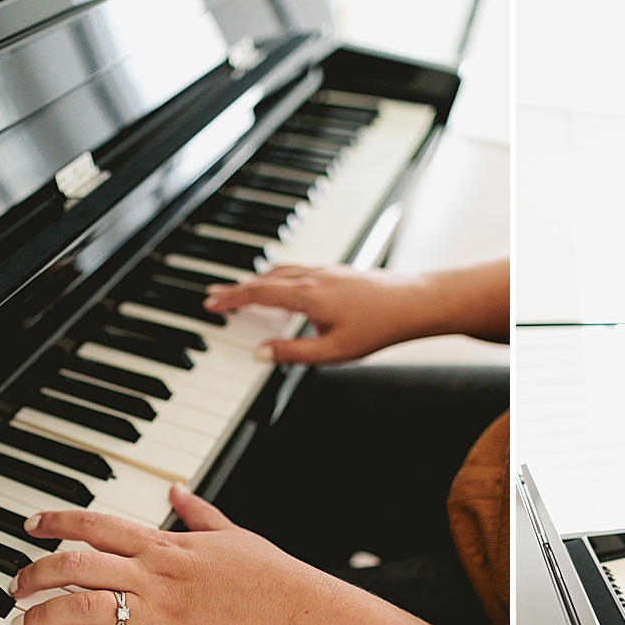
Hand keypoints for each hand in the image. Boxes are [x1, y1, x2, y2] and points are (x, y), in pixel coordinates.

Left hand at [11, 483, 333, 624]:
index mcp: (168, 546)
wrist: (298, 617)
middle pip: (77, 566)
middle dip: (36, 573)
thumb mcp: (233, 534)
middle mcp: (156, 577)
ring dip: (44, 617)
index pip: (99, 526)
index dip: (58, 522)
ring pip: (85, 610)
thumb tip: (177, 490)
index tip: (32, 526)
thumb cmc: (271, 578)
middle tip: (15, 585)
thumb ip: (198, 512)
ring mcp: (160, 617)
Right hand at [203, 264, 436, 363]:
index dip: (231, 298)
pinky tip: (283, 287)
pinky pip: (298, 270)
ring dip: (257, 280)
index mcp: (308, 295)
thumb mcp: (334, 350)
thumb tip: (261, 355)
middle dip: (237, 287)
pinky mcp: (338, 272)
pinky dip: (279, 277)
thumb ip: (294, 353)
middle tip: (215, 296)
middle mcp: (314, 277)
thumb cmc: (379, 327)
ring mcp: (326, 271)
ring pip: (282, 270)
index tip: (210, 302)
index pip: (258, 293)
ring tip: (242, 292)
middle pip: (265, 278)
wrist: (415, 303)